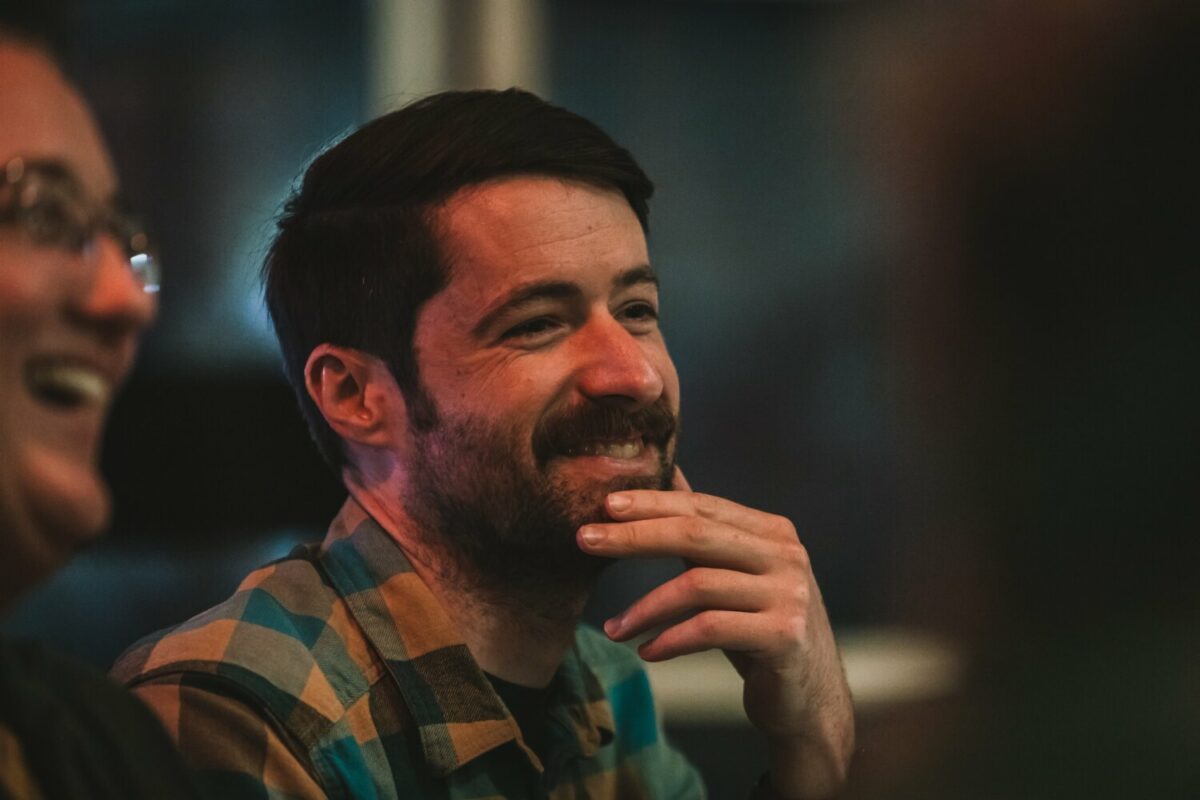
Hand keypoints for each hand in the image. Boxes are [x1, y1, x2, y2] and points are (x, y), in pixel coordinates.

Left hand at [576, 467, 853, 796]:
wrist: (809, 699)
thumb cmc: (758, 631)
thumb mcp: (734, 575)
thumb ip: (706, 529)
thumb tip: (667, 473)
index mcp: (773, 532)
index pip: (702, 506)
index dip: (651, 503)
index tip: (604, 507)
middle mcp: (786, 555)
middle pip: (696, 534)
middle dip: (634, 536)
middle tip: (584, 540)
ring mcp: (788, 594)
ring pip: (698, 585)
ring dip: (645, 608)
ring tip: (613, 628)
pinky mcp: (783, 636)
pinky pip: (710, 629)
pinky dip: (670, 639)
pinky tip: (646, 651)